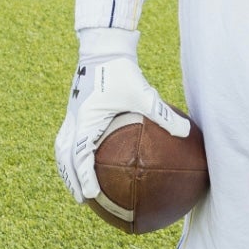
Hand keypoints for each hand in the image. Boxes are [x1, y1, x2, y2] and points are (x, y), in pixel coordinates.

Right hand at [55, 27, 189, 203]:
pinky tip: (85, 158)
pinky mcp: (75, 110)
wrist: (103, 47)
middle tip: (83, 201)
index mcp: (86, 119)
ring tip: (78, 185)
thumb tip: (186, 132)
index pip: (80, 155)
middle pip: (65, 158)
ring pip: (62, 148)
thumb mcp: (144, 93)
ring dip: (68, 168)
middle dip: (72, 180)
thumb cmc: (121, 69)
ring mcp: (72, 115)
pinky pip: (68, 137)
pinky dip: (71, 153)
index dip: (84, 176)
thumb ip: (162, 114)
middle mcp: (74, 120)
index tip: (92, 194)